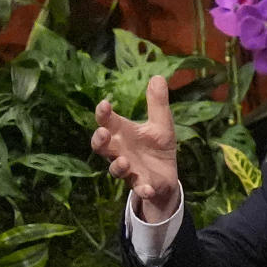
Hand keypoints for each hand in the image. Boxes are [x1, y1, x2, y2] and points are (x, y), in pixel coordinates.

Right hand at [91, 75, 178, 221]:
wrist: (166, 175)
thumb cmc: (157, 147)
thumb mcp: (161, 124)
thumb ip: (157, 103)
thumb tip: (158, 76)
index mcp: (122, 133)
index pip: (107, 122)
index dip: (103, 114)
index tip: (104, 104)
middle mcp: (120, 151)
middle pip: (102, 147)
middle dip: (100, 141)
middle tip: (103, 134)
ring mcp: (129, 170)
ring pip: (116, 169)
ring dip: (118, 166)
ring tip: (124, 161)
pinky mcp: (142, 184)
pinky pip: (139, 188)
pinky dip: (142, 190)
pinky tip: (146, 189)